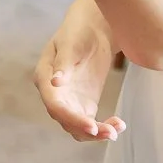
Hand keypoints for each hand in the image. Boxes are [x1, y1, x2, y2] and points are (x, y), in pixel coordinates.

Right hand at [34, 0, 124, 142]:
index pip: (54, 105)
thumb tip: (55, 83)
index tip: (92, 126)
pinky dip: (103, 127)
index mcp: (44, 78)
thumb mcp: (71, 44)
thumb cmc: (79, 31)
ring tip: (117, 129)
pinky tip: (118, 124)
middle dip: (87, 130)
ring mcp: (68, 100)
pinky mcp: (83, 103)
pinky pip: (90, 122)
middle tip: (111, 132)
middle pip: (66, 120)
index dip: (71, 118)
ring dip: (96, 133)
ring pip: (77, 127)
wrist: (94, 28)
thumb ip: (63, 64)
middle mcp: (53, 94)